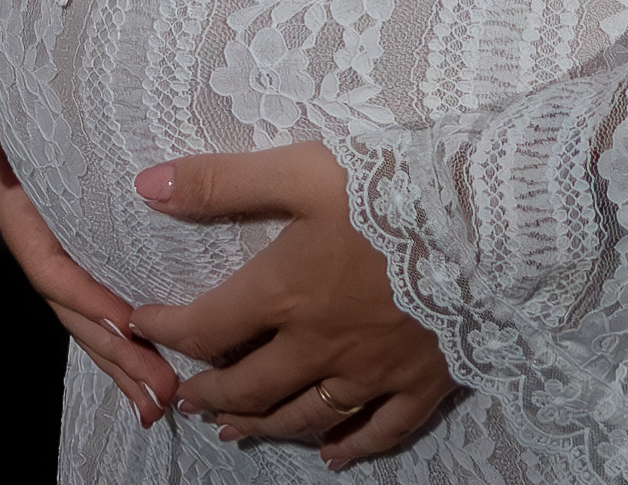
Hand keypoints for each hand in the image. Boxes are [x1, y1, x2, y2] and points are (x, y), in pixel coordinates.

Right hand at [0, 32, 181, 427]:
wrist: (15, 42)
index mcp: (16, 196)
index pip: (49, 259)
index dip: (84, 296)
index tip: (128, 323)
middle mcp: (40, 223)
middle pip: (75, 302)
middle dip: (113, 350)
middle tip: (159, 393)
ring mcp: (64, 230)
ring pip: (92, 305)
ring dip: (124, 355)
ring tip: (164, 398)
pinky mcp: (92, 226)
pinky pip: (109, 283)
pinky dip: (129, 327)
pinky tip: (158, 360)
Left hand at [124, 142, 456, 469]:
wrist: (484, 223)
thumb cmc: (391, 190)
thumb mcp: (301, 171)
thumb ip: (222, 182)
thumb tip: (148, 186)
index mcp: (283, 295)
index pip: (206, 329)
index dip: (167, 332)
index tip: (142, 326)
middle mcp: (318, 347)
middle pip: (249, 387)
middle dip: (210, 394)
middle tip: (187, 398)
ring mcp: (370, 373)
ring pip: (303, 417)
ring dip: (263, 427)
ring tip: (234, 431)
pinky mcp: (419, 384)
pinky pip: (379, 431)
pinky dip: (350, 449)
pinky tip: (331, 458)